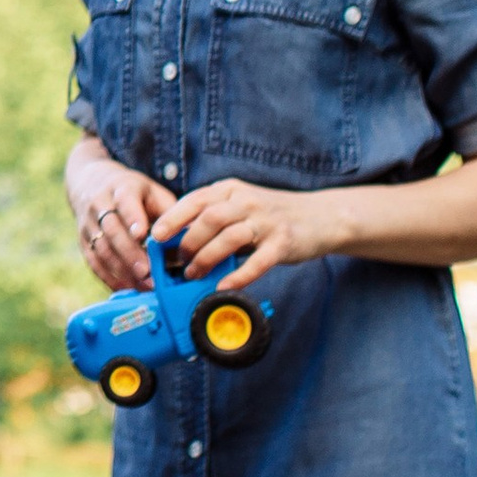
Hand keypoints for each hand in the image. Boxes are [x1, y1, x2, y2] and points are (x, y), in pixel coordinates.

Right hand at [65, 136, 175, 289]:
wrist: (92, 184)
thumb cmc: (134, 194)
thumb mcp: (153, 193)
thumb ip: (170, 214)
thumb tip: (193, 238)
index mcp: (122, 188)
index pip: (125, 201)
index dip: (132, 218)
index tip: (142, 235)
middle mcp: (100, 204)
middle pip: (112, 229)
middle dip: (130, 253)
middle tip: (148, 272)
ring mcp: (88, 224)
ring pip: (101, 248)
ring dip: (122, 269)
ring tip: (143, 285)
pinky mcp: (83, 241)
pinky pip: (93, 262)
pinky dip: (109, 277)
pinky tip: (126, 288)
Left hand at [162, 177, 342, 289]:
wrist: (320, 217)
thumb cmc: (271, 215)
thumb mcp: (240, 207)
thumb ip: (213, 219)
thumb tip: (177, 243)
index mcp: (231, 190)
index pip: (195, 200)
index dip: (172, 218)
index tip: (156, 237)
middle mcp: (247, 201)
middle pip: (209, 218)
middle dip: (188, 242)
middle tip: (178, 262)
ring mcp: (266, 221)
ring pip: (229, 237)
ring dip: (206, 258)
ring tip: (194, 275)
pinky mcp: (283, 242)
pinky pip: (257, 261)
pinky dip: (238, 275)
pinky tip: (224, 286)